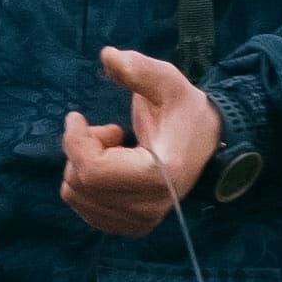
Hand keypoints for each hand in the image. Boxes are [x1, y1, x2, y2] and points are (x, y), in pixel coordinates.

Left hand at [58, 46, 220, 234]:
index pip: (93, 170)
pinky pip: (84, 209)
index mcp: (161, 175)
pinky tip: (112, 167)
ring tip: (113, 149)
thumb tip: (108, 55)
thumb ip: (139, 70)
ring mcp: (141, 221)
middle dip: (81, 150)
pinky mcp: (132, 226)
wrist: (206, 142)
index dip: (75, 141)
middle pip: (80, 183)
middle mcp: (151, 207)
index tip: (77, 117)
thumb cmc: (184, 110)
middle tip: (109, 132)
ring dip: (83, 166)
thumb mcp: (167, 82)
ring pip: (76, 197)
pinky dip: (87, 184)